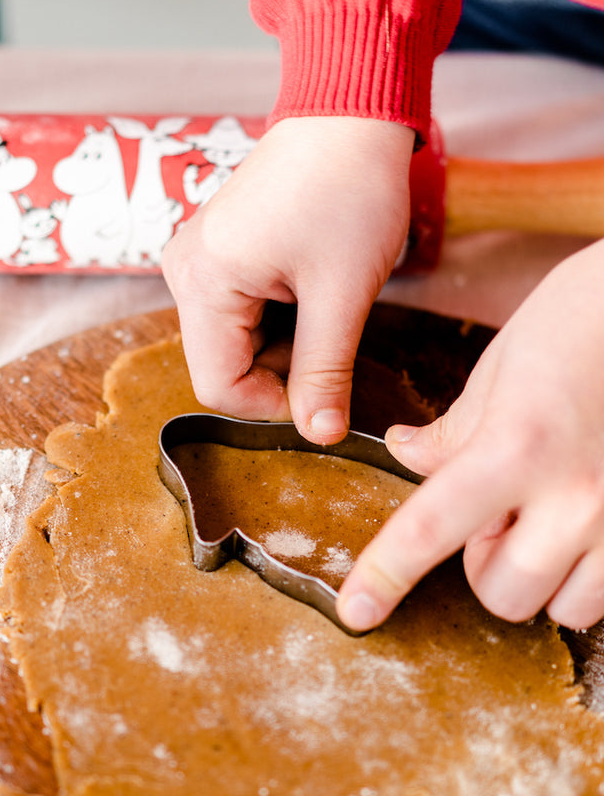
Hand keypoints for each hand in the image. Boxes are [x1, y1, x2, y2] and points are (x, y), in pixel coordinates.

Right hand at [161, 116, 415, 443]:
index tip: (324, 391)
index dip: (271, 404)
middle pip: (221, 363)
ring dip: (281, 339)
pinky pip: (235, 309)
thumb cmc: (347, 191)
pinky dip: (275, 315)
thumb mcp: (343, 293)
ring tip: (323, 297)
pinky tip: (307, 282)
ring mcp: (195, 259)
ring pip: (231, 339)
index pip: (217, 385)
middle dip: (279, 366)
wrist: (347, 115)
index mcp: (202, 282)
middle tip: (332, 331)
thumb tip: (321, 435)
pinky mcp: (213, 251)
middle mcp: (183, 272)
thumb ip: (325, 370)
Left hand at [338, 242, 603, 631]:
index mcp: (514, 449)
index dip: (384, 577)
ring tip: (550, 517)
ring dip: (544, 577)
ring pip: (564, 609)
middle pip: (501, 593)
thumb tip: (405, 454)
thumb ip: (452, 432)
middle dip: (485, 565)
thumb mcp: (499, 371)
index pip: (429, 530)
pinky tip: (589, 524)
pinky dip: (591, 574)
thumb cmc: (582, 321)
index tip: (355, 612)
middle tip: (499, 513)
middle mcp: (575, 497)